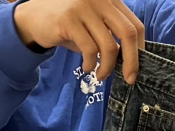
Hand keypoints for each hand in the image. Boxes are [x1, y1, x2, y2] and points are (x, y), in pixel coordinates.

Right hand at [13, 0, 144, 83]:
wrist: (34, 18)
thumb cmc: (70, 25)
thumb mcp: (96, 26)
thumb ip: (113, 36)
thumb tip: (133, 63)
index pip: (135, 25)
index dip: (140, 49)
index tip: (136, 67)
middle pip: (128, 33)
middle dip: (132, 61)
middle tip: (129, 79)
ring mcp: (83, 6)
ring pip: (109, 45)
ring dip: (107, 67)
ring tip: (101, 75)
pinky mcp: (69, 18)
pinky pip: (90, 49)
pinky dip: (90, 63)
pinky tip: (86, 67)